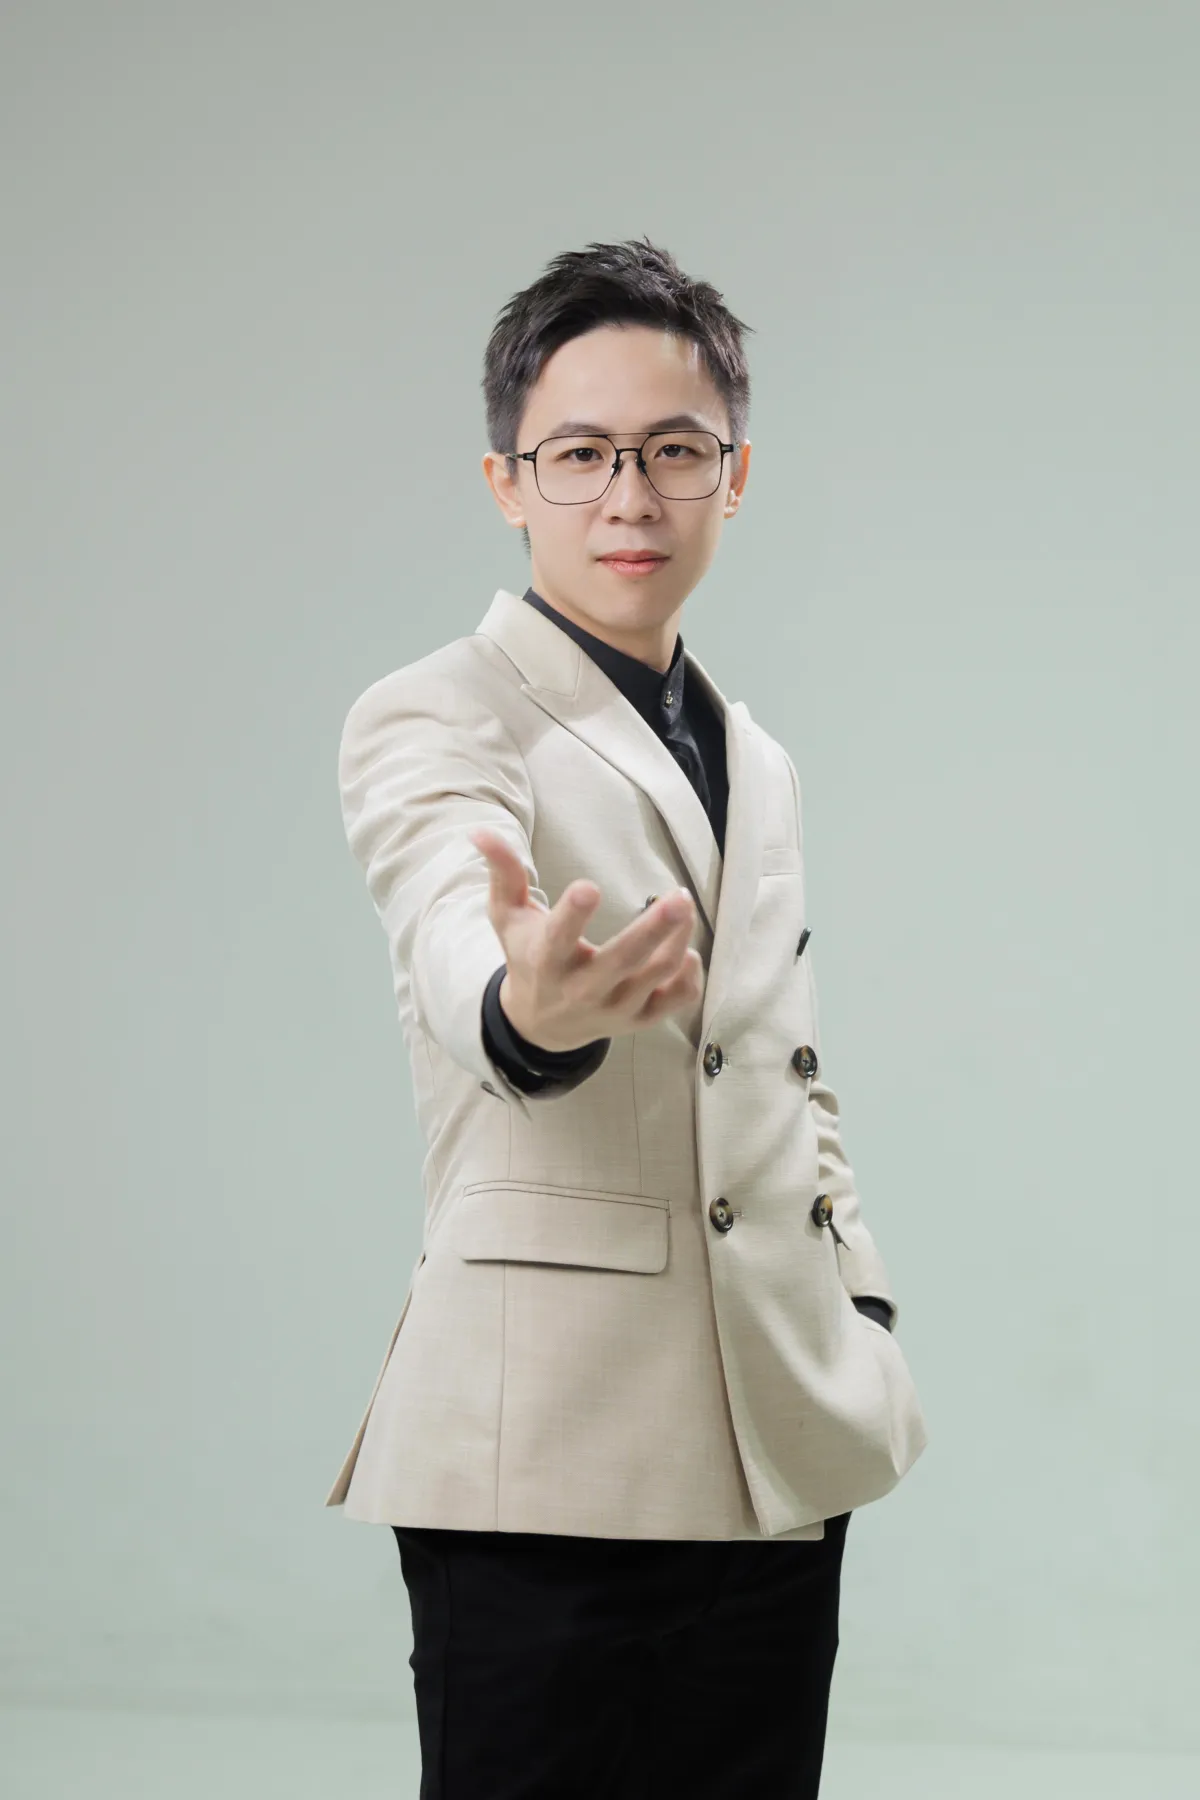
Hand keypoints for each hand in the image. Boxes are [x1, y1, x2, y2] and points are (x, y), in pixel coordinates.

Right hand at [468, 826, 701, 1052]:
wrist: (540, 1024)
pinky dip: (689, 977)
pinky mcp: (638, 1020)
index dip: (572, 914)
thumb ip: (503, 874)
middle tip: (678, 897)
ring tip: (682, 904)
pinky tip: (688, 950)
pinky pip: (675, 1002)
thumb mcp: (508, 917)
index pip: (559, 939)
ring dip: (676, 939)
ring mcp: (613, 1008)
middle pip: (622, 961)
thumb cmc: (526, 957)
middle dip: (653, 929)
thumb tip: (480, 832)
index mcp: (546, 961)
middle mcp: (581, 989)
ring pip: (656, 975)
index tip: (589, 887)